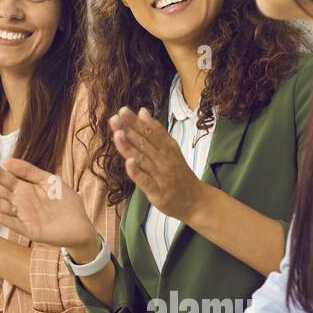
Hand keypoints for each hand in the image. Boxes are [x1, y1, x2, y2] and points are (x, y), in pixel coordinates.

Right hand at [0, 155, 97, 252]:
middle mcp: (18, 201)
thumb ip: (29, 171)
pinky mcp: (29, 230)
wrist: (81, 225)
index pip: (1, 176)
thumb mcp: (49, 180)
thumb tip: (7, 161)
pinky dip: (0, 218)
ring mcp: (22, 216)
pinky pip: (12, 223)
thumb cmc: (66, 202)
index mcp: (23, 188)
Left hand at [111, 106, 208, 221]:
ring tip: (118, 134)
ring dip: (130, 147)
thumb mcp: (171, 150)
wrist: (197, 202)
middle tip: (115, 118)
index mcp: (168, 148)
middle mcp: (165, 160)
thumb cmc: (179, 174)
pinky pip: (146, 181)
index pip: (152, 132)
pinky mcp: (158, 192)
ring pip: (143, 159)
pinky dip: (138, 172)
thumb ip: (156, 132)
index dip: (137, 122)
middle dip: (130, 130)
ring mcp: (161, 176)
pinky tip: (129, 163)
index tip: (122, 110)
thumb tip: (142, 111)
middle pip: (145, 143)